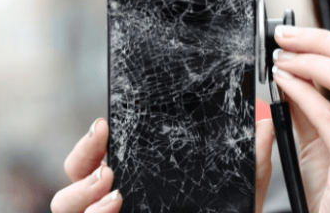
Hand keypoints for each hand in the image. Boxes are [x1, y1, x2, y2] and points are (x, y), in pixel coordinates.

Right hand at [50, 117, 276, 212]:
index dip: (91, 141)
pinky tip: (113, 210)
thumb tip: (264, 126)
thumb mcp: (239, 194)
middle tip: (109, 167)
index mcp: (138, 177)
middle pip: (73, 177)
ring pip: (65, 206)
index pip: (97, 154)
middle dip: (81, 165)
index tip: (104, 126)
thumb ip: (252, 162)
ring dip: (80, 196)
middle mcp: (115, 199)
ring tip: (113, 195)